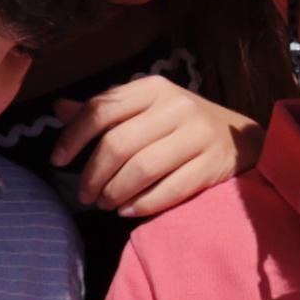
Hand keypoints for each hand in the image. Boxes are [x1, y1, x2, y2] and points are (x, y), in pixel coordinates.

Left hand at [49, 74, 259, 221]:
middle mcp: (176, 106)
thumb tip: (58, 109)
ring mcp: (197, 134)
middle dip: (93, 174)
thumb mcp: (145, 108)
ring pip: (142, 169)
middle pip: (118, 144)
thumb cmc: (180, 124)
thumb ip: (105, 110)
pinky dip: (142, 204)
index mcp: (153, 88)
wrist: (241, 139)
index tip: (58, 160)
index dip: (74, 137)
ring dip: (115, 192)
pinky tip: (128, 210)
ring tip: (104, 203)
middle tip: (84, 195)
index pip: (102, 109)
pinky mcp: (212, 164)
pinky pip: (169, 190)